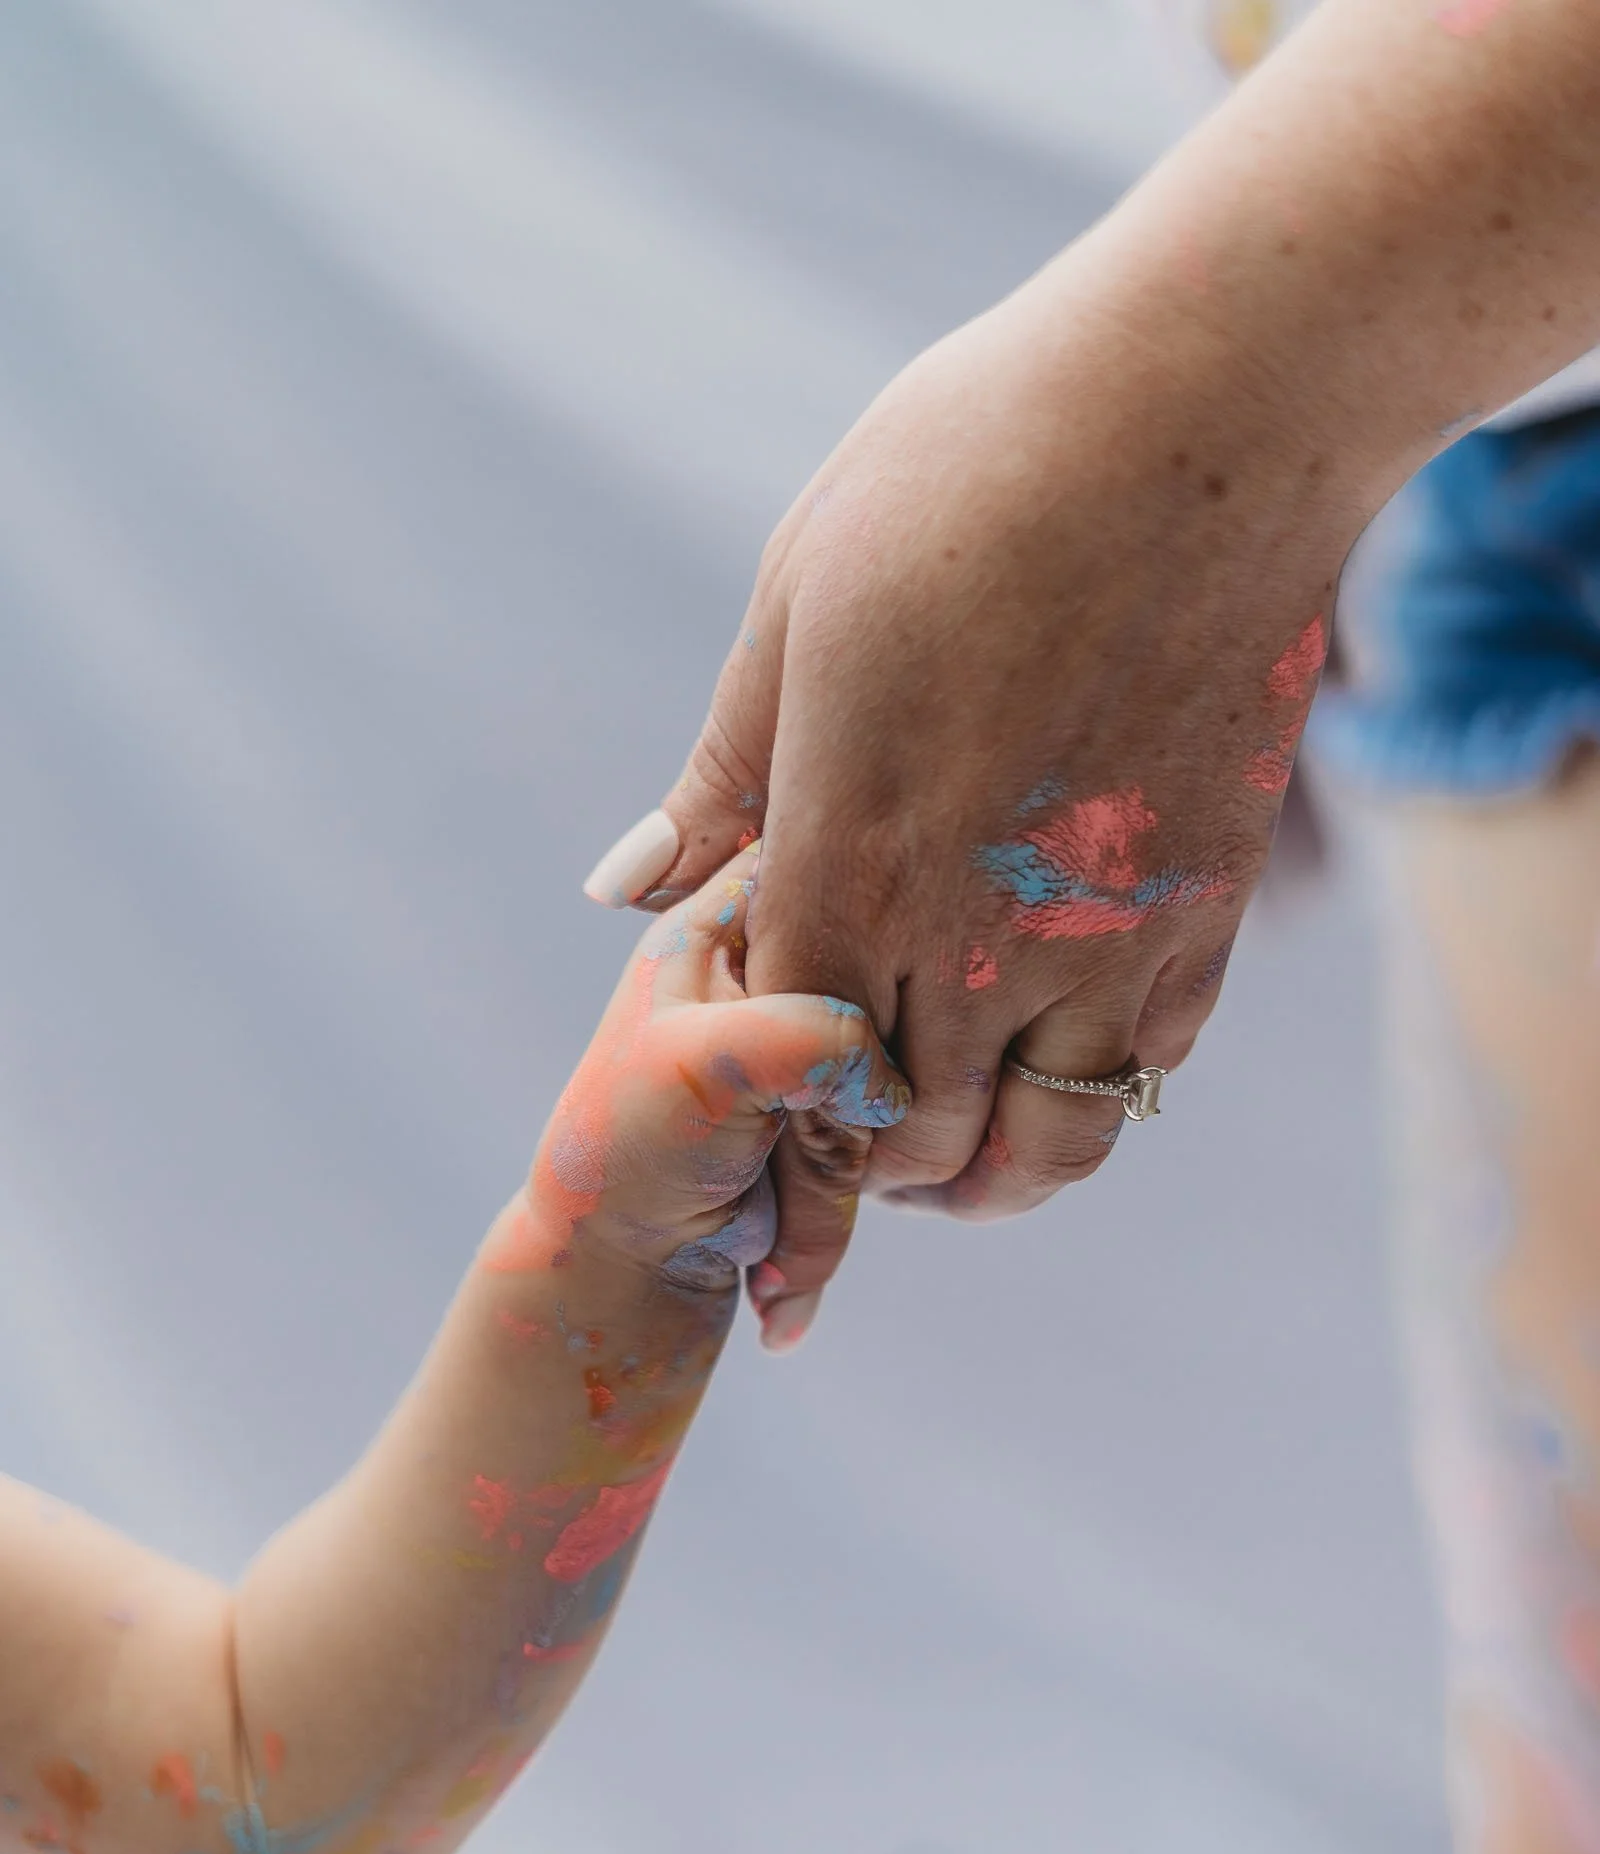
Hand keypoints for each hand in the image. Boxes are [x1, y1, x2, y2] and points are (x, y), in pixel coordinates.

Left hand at [583, 239, 1371, 1336]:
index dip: (772, 1096)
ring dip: (982, 1171)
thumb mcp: (795, 605)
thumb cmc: (967, 475)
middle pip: (905, 1144)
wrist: (1202, 413)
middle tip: (856, 1128)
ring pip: (1034, 1151)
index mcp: (847, 862)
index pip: (788, 1069)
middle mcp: (970, 938)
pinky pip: (1139, 1078)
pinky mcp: (1205, 915)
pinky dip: (1087, 1099)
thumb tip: (622, 892)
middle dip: (866, 1164)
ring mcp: (1101, 940)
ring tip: (958, 1141)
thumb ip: (720, 783)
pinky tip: (1058, 1055)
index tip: (774, 1074)